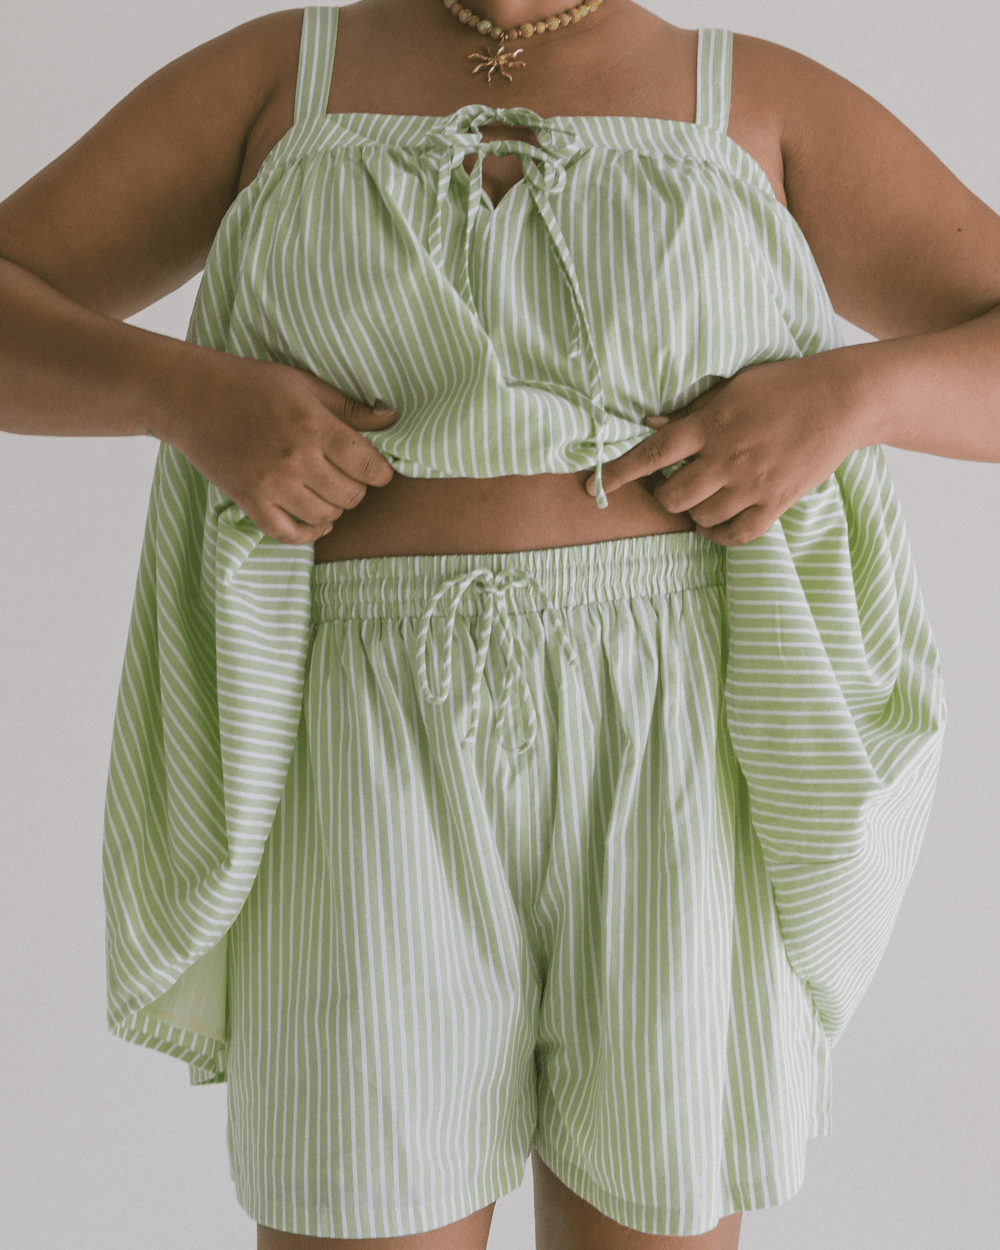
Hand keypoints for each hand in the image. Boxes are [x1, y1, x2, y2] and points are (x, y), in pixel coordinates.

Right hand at [160, 351, 397, 544]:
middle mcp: (296, 459)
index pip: (368, 466)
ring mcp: (271, 485)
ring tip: (328, 492)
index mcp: (314, 426)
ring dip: (335, 508)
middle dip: (358, 489)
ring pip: (326, 516)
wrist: (191, 397)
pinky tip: (317, 522)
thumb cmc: (251, 384)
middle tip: (348, 477)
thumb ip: (349, 408)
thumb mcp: (304, 385)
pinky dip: (309, 533)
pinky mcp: (250, 502)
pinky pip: (289, 534)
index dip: (381, 472)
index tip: (377, 470)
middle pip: (351, 495)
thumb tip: (392, 419)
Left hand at [588, 353, 867, 545]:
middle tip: (675, 484)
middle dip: (664, 494)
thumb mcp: (732, 388)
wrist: (843, 399)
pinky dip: (719, 534)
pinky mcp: (776, 502)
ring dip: (693, 512)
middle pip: (672, 496)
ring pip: (699, 518)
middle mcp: (725, 458)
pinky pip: (736, 535)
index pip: (650, 454)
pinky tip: (718, 522)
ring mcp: (751, 483)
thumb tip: (650, 425)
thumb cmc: (784, 385)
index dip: (616, 472)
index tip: (593, 486)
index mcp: (709, 424)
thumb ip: (691, 412)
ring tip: (705, 495)